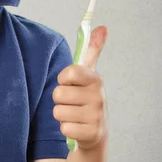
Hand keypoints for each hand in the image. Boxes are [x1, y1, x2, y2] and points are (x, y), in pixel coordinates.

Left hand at [52, 26, 108, 150]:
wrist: (95, 133)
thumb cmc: (86, 99)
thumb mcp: (89, 74)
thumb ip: (92, 50)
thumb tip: (103, 27)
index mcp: (95, 79)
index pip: (69, 73)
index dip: (63, 79)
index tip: (68, 83)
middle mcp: (98, 97)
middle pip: (58, 94)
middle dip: (59, 100)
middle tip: (71, 102)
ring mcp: (96, 116)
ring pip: (58, 111)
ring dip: (61, 115)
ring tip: (73, 115)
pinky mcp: (91, 134)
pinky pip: (64, 128)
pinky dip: (66, 129)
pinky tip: (76, 127)